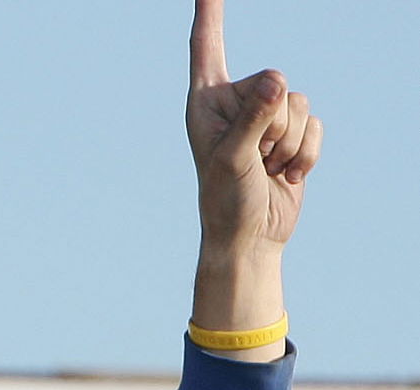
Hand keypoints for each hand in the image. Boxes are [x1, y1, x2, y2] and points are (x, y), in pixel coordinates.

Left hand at [186, 0, 316, 259]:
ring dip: (288, 142)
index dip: (209, 16)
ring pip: (298, 102)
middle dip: (272, 123)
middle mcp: (235, 102)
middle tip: (252, 158)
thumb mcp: (233, 158)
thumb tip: (276, 80)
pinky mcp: (292, 133)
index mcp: (205, 102)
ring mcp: (266, 117)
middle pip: (275, 81)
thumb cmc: (226, 199)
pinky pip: (315, 124)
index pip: (206, 48)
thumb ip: (254, 117)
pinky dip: (305, 153)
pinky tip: (284, 174)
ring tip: (265, 167)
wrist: (250, 236)